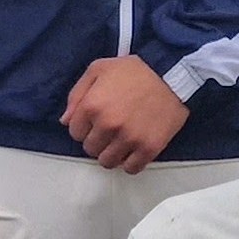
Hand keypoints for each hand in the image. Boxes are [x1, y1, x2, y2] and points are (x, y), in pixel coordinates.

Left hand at [62, 55, 189, 173]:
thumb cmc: (135, 70)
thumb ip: (77, 94)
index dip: (84, 127)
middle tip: (109, 130)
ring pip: (107, 162)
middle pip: (90, 149)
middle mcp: (108, 125)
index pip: (74, 133)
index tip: (95, 122)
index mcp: (92, 106)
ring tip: (120, 141)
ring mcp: (129, 139)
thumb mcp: (99, 69)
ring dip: (111, 153)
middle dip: (97, 140)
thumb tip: (65, 120)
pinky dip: (130, 162)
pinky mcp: (149, 148)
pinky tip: (133, 150)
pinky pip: (131, 168)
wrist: (172, 74)